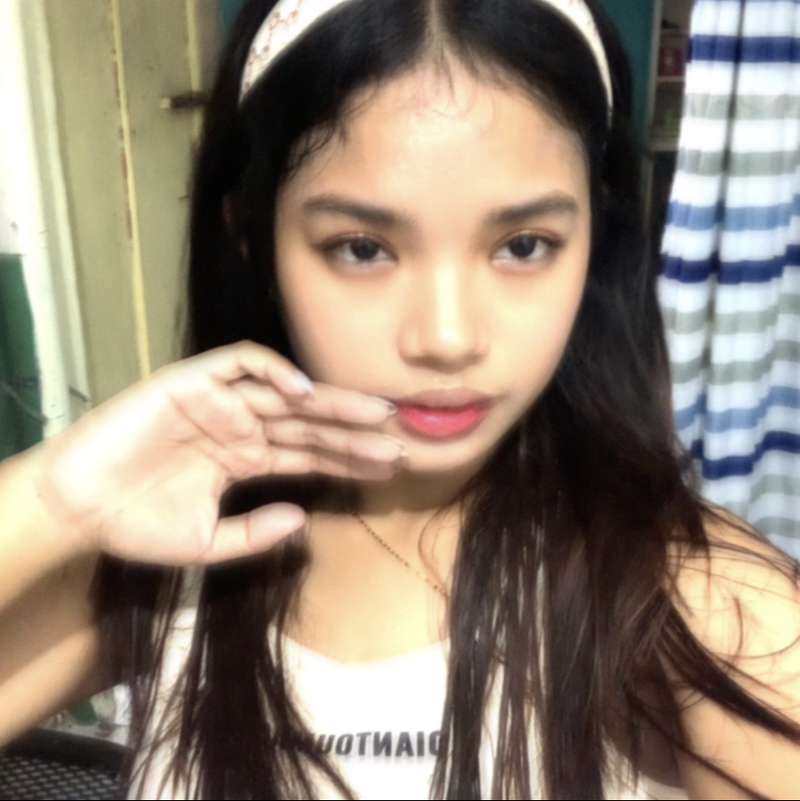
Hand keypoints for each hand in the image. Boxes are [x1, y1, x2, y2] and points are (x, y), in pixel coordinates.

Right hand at [31, 342, 402, 564]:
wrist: (78, 510)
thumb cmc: (136, 524)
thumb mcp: (206, 544)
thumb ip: (254, 534)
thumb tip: (303, 520)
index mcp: (248, 459)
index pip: (312, 455)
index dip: (351, 459)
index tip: (392, 467)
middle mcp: (242, 426)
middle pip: (310, 423)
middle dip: (355, 430)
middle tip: (401, 438)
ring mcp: (219, 403)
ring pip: (286, 394)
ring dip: (330, 401)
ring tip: (375, 413)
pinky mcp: (190, 384)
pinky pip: (238, 366)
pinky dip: (270, 370)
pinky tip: (303, 389)